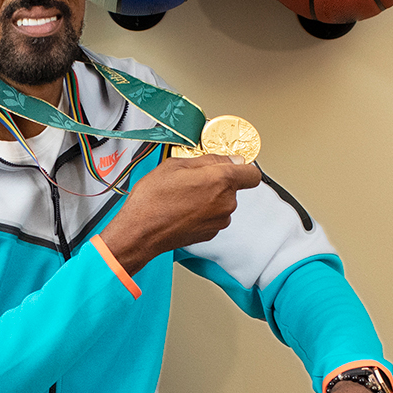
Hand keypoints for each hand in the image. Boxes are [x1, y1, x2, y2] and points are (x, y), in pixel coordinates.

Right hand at [96, 154, 263, 272]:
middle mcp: (225, 203)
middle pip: (233, 188)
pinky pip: (213, 217)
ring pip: (221, 203)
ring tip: (182, 197)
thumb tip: (230, 159)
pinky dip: (202, 213)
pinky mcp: (210, 233)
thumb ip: (209, 160)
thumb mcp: (176, 165)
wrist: (140, 232)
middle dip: (216, 182)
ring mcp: (219, 221)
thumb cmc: (152, 199)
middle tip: (191, 180)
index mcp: (221, 181)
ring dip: (208, 198)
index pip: (252, 174)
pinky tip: (182, 210)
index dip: (243, 167)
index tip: (232, 165)